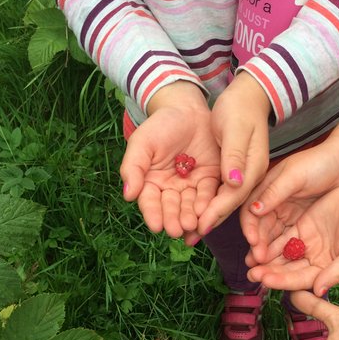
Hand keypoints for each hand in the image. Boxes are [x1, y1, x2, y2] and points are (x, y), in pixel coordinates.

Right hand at [120, 82, 219, 238]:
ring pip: (190, 206)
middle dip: (174, 220)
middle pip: (171, 208)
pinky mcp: (210, 180)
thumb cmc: (160, 126)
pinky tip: (206, 213)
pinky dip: (208, 205)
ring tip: (191, 226)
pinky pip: (209, 194)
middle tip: (177, 230)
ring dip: (191, 217)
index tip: (155, 226)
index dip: (153, 214)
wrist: (187, 110)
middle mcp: (170, 189)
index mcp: (150, 182)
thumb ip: (133, 168)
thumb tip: (128, 195)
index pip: (150, 201)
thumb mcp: (142, 143)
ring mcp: (191, 186)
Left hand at [196, 72, 270, 233]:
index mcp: (252, 167)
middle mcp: (249, 176)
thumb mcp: (235, 128)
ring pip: (222, 202)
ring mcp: (241, 176)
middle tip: (189, 238)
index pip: (234, 195)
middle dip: (209, 221)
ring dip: (206, 218)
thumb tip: (233, 181)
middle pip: (229, 204)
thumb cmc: (239, 109)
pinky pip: (218, 194)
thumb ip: (234, 155)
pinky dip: (205, 205)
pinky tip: (192, 215)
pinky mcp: (233, 173)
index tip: (201, 225)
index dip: (217, 211)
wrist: (246, 97)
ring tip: (187, 234)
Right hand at [241, 133, 338, 257]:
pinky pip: (288, 238)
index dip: (250, 227)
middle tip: (258, 261)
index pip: (250, 211)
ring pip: (273, 235)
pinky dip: (284, 250)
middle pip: (260, 227)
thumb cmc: (320, 163)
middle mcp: (274, 201)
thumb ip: (274, 193)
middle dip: (257, 244)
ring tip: (265, 268)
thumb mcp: (295, 176)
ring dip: (268, 251)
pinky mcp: (301, 220)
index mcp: (267, 187)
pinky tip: (283, 263)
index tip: (254, 242)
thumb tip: (254, 210)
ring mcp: (287, 212)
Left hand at [243, 178, 338, 295]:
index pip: (301, 280)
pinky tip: (255, 243)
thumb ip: (336, 273)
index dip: (283, 281)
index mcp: (327, 271)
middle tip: (251, 275)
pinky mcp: (304, 226)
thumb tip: (318, 291)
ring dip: (266, 259)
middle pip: (288, 270)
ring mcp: (308, 243)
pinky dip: (270, 240)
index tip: (266, 280)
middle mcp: (315, 260)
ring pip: (282, 254)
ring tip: (249, 262)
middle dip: (270, 273)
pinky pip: (283, 236)